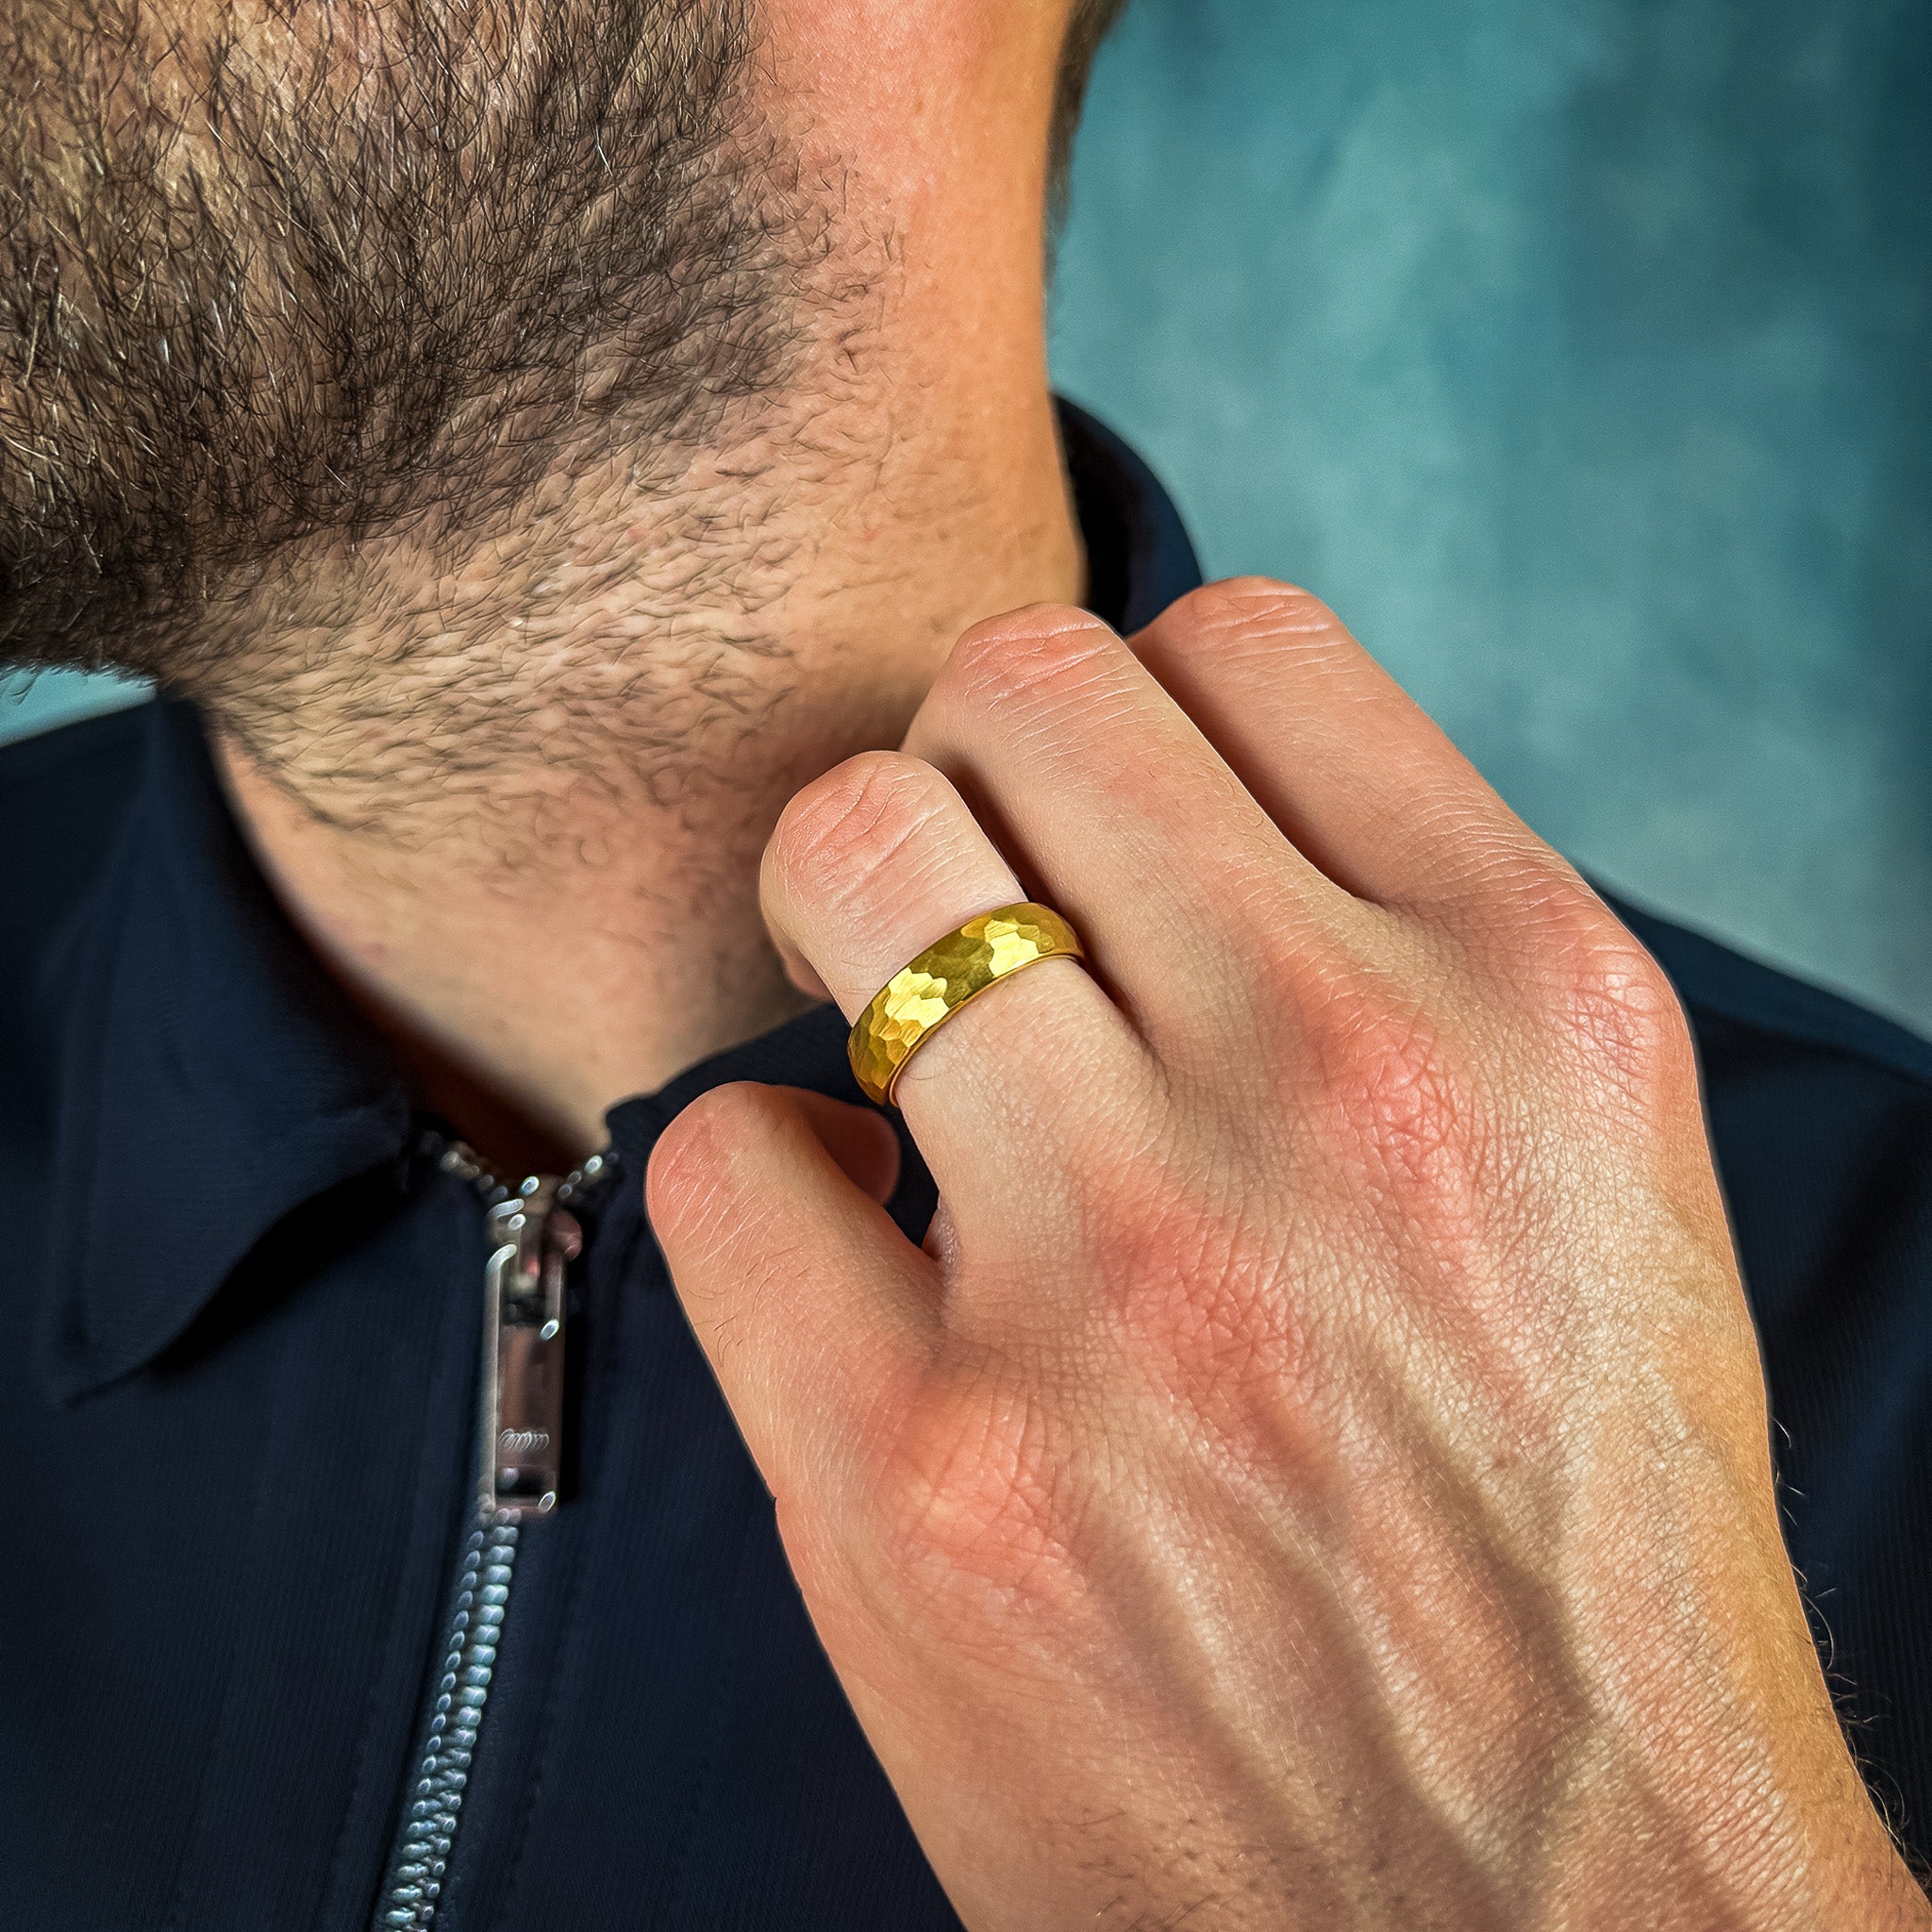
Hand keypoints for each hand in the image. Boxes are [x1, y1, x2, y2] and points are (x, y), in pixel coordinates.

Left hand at [647, 581, 1928, 1928]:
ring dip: (840, 926)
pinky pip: (723, 1153)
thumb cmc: (1572, 1541)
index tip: (1110, 818)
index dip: (1146, 709)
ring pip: (849, 852)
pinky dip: (768, 1185)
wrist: (1553, 1931)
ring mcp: (1121, 1277)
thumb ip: (1399, 948)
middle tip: (965, 902)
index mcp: (1535, 994)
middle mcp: (1340, 1088)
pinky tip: (861, 1271)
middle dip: (968, 772)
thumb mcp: (1587, 1176)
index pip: (1247, 644)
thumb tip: (1164, 804)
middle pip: (1016, 692)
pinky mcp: (922, 1472)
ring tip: (896, 1058)